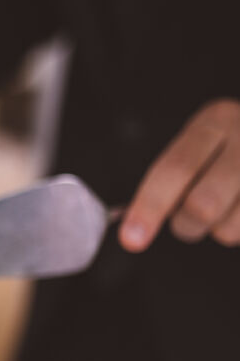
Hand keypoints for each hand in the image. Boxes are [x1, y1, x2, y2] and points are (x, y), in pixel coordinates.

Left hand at [120, 99, 239, 251]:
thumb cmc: (228, 149)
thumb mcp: (200, 145)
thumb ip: (171, 177)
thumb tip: (134, 225)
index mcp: (215, 121)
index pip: (175, 169)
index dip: (149, 207)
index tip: (131, 239)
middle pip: (202, 205)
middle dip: (185, 224)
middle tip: (188, 217)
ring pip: (228, 228)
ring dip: (217, 229)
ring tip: (226, 207)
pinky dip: (239, 229)